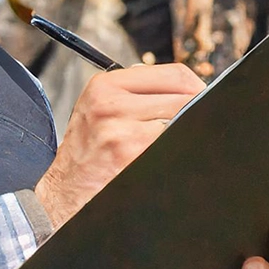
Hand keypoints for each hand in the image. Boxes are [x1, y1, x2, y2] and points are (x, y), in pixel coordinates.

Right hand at [33, 63, 202, 229]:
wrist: (65, 194)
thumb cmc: (88, 153)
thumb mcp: (101, 110)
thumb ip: (138, 93)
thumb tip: (190, 88)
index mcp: (106, 86)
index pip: (175, 74)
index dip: (197, 87)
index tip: (203, 99)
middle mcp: (111, 104)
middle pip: (184, 96)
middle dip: (196, 111)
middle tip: (196, 123)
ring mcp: (121, 131)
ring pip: (182, 120)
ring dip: (186, 131)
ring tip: (172, 141)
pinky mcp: (131, 154)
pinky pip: (172, 144)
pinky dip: (176, 149)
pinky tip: (165, 156)